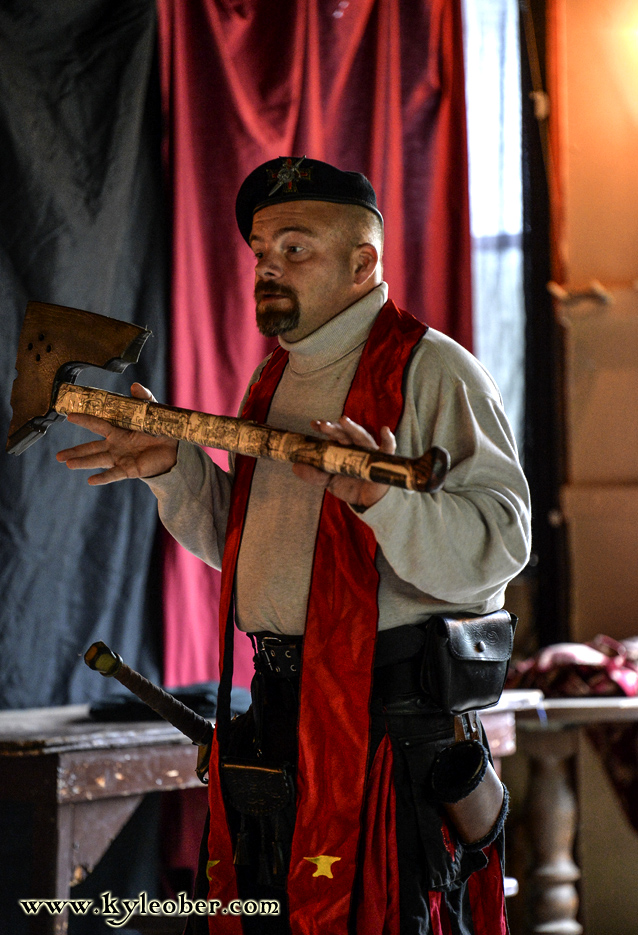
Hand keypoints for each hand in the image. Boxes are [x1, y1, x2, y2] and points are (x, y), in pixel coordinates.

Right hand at [56, 383, 177, 484]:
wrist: (173, 448)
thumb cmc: (158, 429)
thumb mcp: (151, 411)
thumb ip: (143, 399)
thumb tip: (135, 386)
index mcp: (117, 430)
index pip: (97, 424)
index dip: (84, 419)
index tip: (70, 415)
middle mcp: (115, 445)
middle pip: (91, 447)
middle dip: (75, 451)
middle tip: (58, 456)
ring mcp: (120, 458)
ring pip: (98, 460)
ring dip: (83, 462)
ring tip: (68, 464)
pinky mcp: (129, 469)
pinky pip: (114, 473)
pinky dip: (103, 477)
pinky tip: (90, 480)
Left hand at [292, 416, 395, 508]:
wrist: (368, 503)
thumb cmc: (350, 486)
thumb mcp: (329, 481)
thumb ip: (314, 475)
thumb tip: (295, 466)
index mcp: (343, 448)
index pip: (333, 435)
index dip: (325, 428)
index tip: (314, 424)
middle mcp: (356, 446)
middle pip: (345, 434)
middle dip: (334, 428)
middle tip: (323, 425)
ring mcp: (371, 452)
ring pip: (362, 437)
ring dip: (353, 428)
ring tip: (343, 421)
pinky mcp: (384, 460)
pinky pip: (389, 448)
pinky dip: (388, 439)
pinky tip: (384, 430)